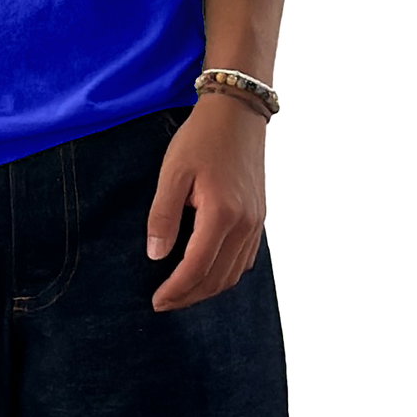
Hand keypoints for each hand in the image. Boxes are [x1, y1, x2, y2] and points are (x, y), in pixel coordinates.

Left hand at [146, 94, 267, 311]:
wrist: (238, 113)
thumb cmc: (201, 139)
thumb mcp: (173, 172)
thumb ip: (163, 216)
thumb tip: (157, 255)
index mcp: (222, 214)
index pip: (197, 268)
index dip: (176, 290)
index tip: (156, 301)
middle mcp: (245, 224)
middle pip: (218, 278)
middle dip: (190, 296)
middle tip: (165, 303)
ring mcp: (256, 222)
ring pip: (234, 273)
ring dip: (208, 289)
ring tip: (183, 293)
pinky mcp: (259, 217)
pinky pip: (245, 259)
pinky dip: (225, 274)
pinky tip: (208, 273)